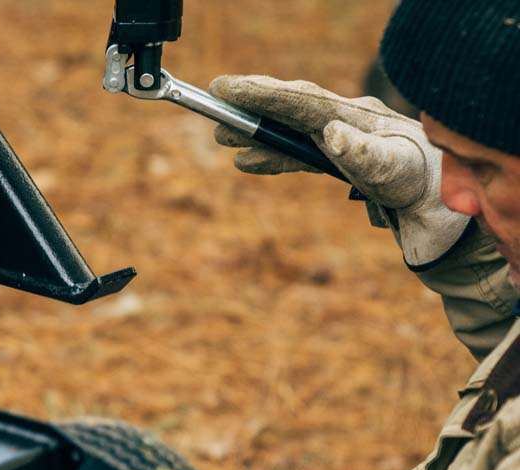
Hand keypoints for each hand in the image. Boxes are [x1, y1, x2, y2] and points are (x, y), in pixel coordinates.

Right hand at [209, 75, 469, 267]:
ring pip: (286, 131)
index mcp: (351, 118)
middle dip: (250, 106)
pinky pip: (295, 152)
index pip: (297, 102)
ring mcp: (339, 139)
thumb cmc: (417, 183)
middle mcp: (341, 122)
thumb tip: (329, 132)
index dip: (258, 94)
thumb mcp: (391, 170)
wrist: (438, 200)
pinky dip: (269, 155)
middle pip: (287, 109)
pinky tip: (247, 161)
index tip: (225, 88)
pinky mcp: (338, 158)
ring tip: (222, 136)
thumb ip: (362, 152)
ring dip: (254, 132)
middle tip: (213, 103)